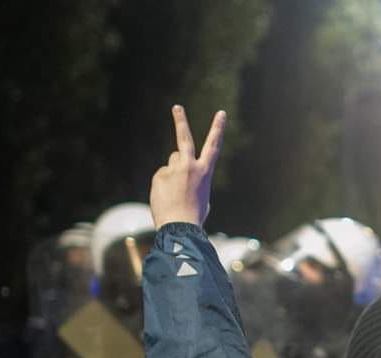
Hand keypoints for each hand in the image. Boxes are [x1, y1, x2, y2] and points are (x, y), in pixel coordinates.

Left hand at [150, 105, 226, 228]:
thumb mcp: (202, 197)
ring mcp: (173, 170)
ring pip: (171, 163)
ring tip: (175, 193)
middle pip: (184, 138)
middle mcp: (190, 166)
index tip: (221, 114)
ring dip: (172, 173)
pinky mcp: (160, 175)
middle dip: (181, 121)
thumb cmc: (194, 216)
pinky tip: (166, 197)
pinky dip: (163, 185)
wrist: (179, 226)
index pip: (213, 146)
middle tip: (177, 107)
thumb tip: (180, 176)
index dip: (218, 129)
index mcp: (205, 172)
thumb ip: (195, 181)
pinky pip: (161, 176)